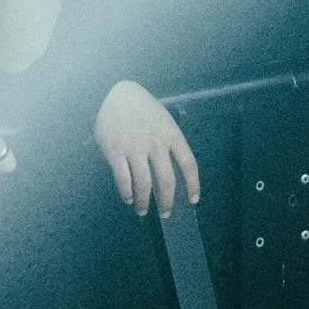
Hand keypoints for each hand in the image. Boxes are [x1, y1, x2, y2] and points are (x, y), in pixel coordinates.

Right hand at [94, 81, 198, 217]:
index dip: (193, 185)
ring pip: (143, 184)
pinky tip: (128, 198)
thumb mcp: (165, 121)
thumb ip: (169, 145)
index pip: (189, 164)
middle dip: (167, 201)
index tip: (193, 200)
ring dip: (144, 202)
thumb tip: (172, 175)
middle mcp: (155, 143)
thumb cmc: (145, 110)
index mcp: (172, 134)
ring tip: (143, 210)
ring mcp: (135, 148)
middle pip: (166, 181)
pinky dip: (127, 193)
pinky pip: (123, 179)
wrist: (119, 94)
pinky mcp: (115, 151)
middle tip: (165, 213)